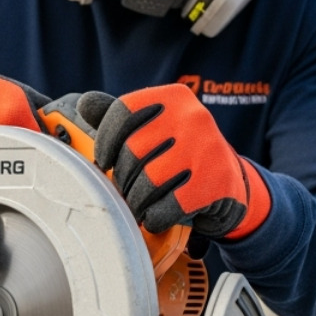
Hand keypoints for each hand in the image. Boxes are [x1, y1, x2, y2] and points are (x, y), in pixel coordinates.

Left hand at [91, 83, 270, 238]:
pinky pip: (168, 207)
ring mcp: (207, 149)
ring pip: (148, 182)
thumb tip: (86, 104)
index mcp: (174, 97)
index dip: (105, 141)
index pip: (123, 112)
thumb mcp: (155, 130)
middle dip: (122, 178)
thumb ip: (122, 118)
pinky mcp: (216, 183)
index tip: (104, 161)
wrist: (230, 185)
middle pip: (132, 151)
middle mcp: (193, 117)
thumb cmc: (181, 155)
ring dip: (137, 202)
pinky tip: (156, 217)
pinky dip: (155, 217)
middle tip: (126, 189)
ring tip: (139, 205)